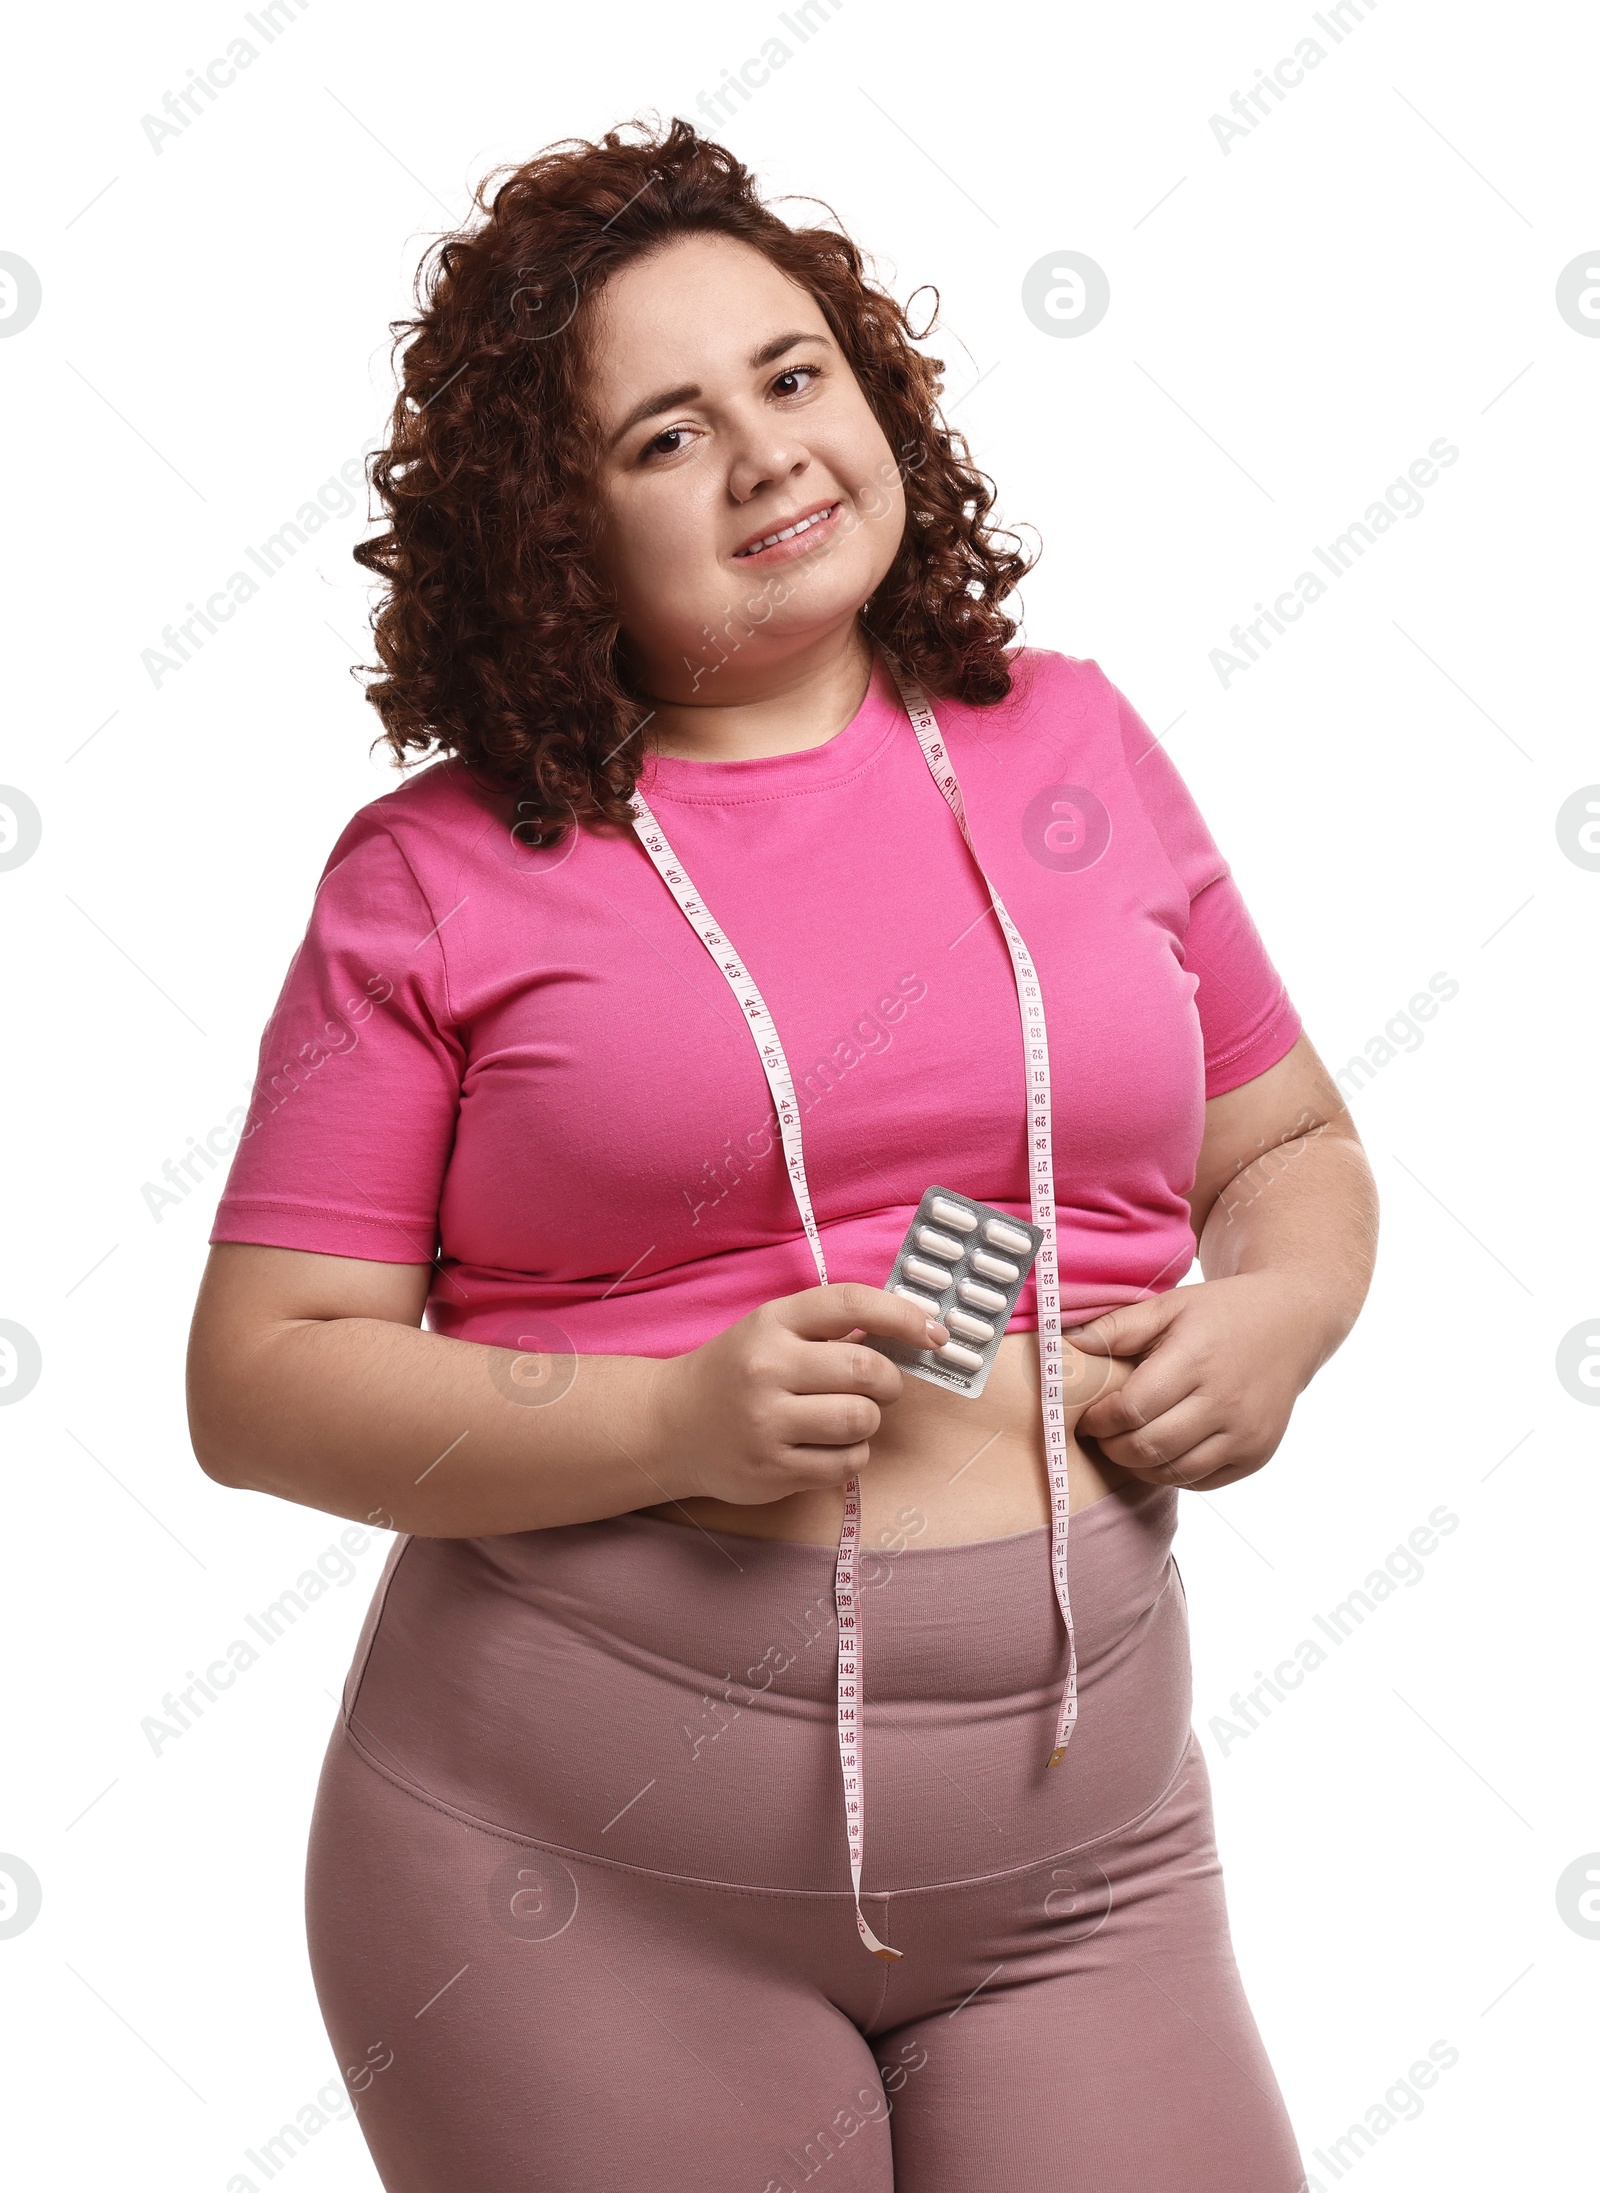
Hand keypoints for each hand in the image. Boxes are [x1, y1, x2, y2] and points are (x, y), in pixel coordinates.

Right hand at [647, 1283, 947, 1507]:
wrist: (670, 1424)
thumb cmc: (736, 1372)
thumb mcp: (771, 1331)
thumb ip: (830, 1328)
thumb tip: (911, 1332)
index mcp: (772, 1323)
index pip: (851, 1304)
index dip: (904, 1316)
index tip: (935, 1332)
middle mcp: (767, 1368)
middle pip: (867, 1371)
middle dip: (889, 1382)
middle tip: (880, 1388)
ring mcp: (766, 1423)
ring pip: (861, 1420)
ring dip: (868, 1421)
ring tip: (846, 1418)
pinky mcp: (772, 1470)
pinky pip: (846, 1464)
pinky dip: (851, 1456)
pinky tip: (827, 1446)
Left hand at [1066, 1273, 1331, 1491]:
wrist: (1292, 1323)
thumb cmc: (1222, 1313)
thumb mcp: (1170, 1306)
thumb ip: (1118, 1328)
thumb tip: (1066, 1345)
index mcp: (1197, 1359)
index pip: (1132, 1408)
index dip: (1100, 1420)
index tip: (1087, 1417)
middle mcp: (1225, 1401)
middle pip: (1149, 1447)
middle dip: (1113, 1448)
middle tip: (1101, 1437)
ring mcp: (1246, 1433)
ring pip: (1174, 1472)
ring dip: (1139, 1466)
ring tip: (1126, 1446)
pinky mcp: (1258, 1454)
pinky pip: (1202, 1481)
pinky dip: (1172, 1474)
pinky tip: (1162, 1452)